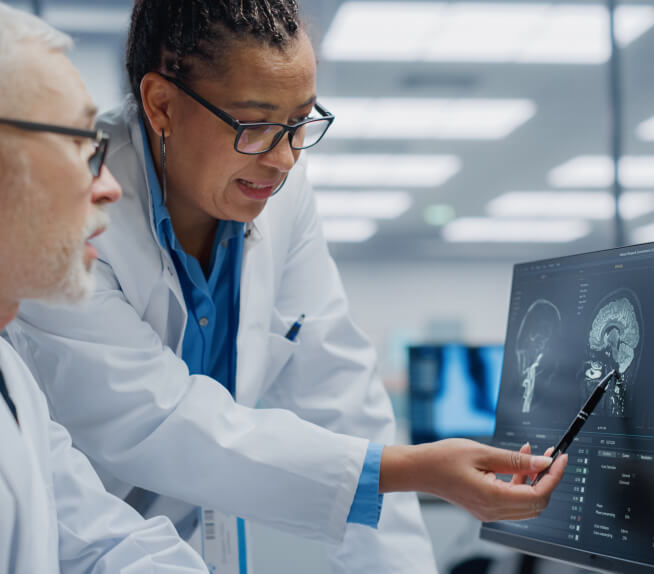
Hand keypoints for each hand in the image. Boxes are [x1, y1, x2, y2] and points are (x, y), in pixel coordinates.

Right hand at [380, 438, 566, 521]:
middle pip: (536, 503)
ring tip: (532, 452)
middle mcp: (492, 511)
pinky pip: (511, 499)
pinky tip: (516, 461)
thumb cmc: (443, 458)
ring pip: (525, 502)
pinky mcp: (484, 506)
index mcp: (493, 498)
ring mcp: (488, 511)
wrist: (418, 469)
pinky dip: (519, 481)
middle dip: (547, 478)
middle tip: (550, 454)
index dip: (554, 477)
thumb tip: (544, 461)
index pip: (538, 494)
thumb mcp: (482, 452)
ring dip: (533, 479)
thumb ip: (515, 459)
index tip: (560, 458)